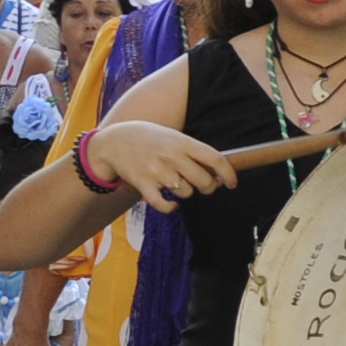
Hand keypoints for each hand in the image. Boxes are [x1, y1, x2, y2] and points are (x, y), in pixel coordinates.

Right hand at [79, 120, 236, 211]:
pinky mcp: (143, 184)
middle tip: (203, 186)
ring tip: (176, 185)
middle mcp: (171, 156)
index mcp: (182, 142)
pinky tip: (172, 205)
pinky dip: (170, 208)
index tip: (232, 183)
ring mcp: (156, 171)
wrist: (113, 142)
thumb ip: (192, 151)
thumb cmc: (147, 139)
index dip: (228, 173)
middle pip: (204, 180)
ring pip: (186, 192)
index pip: (215, 159)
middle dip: (208, 187)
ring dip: (186, 194)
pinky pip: (163, 204)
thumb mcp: (172, 137)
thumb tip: (218, 173)